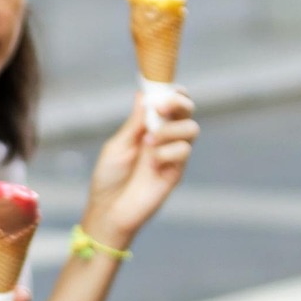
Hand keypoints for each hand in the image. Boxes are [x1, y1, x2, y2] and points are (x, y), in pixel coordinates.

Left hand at [82, 89, 198, 246]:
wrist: (109, 209)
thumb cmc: (109, 178)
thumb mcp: (117, 146)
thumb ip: (134, 123)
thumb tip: (143, 95)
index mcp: (148, 126)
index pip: (169, 102)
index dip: (172, 91)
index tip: (162, 90)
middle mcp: (165, 137)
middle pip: (187, 109)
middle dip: (178, 102)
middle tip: (160, 108)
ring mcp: (172, 153)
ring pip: (191, 128)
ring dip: (170, 129)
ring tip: (149, 142)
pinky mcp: (176, 171)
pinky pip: (184, 151)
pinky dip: (168, 152)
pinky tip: (152, 164)